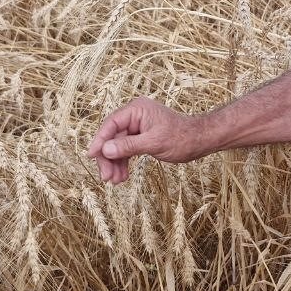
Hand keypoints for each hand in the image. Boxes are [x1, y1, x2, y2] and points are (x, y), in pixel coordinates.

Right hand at [86, 97, 205, 183]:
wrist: (199, 141)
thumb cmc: (181, 138)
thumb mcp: (154, 143)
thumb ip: (129, 146)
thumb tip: (106, 150)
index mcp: (136, 110)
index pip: (111, 124)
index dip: (100, 141)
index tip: (91, 156)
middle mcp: (134, 115)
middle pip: (111, 136)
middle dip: (108, 157)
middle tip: (106, 177)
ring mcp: (137, 126)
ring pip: (117, 145)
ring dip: (115, 164)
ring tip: (115, 181)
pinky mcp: (140, 137)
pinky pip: (126, 149)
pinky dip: (123, 163)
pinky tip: (122, 177)